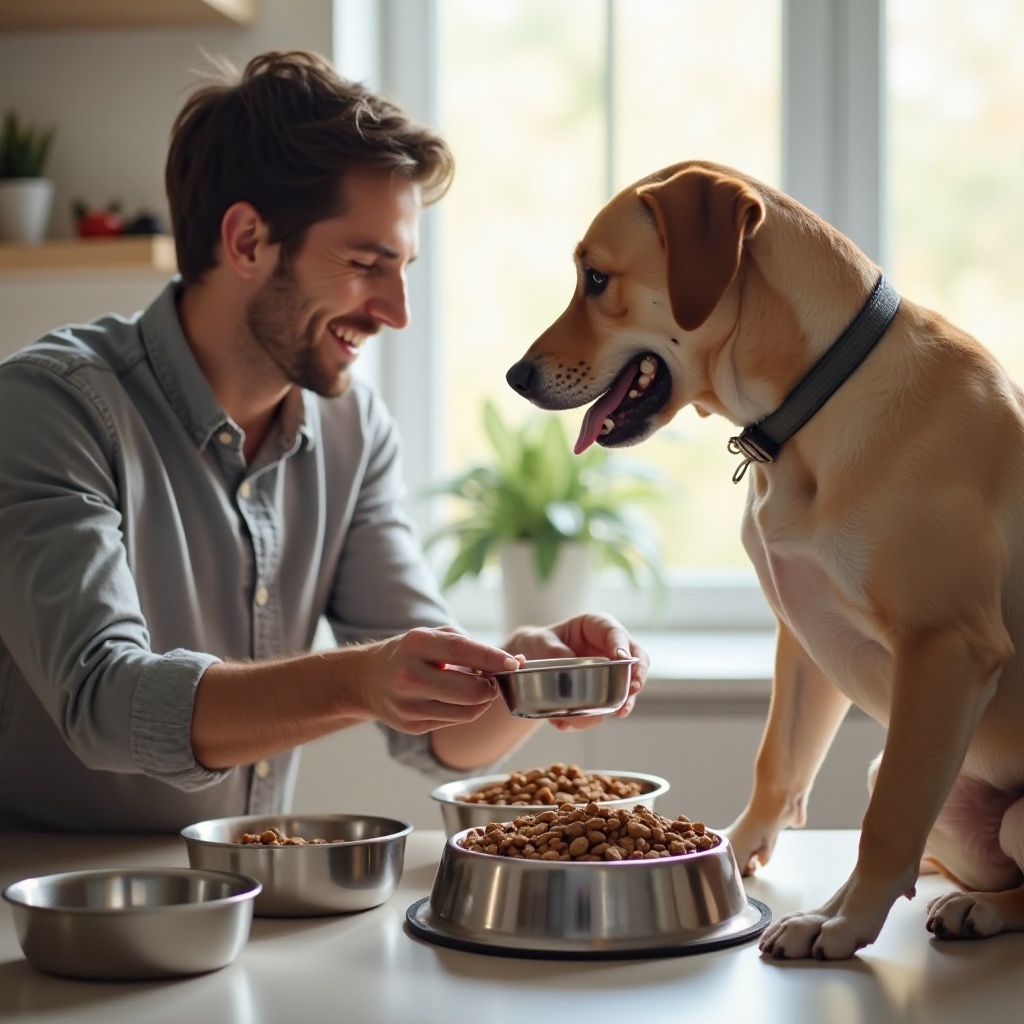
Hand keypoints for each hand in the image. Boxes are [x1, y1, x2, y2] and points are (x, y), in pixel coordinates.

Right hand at [355, 627, 520, 734]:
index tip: (515, 663)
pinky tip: (452, 698)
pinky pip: (454, 722)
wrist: (366, 679)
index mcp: (416, 644)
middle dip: (491, 687)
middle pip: (471, 691)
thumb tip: (516, 662)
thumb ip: (472, 647)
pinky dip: (463, 710)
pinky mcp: (411, 727)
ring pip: (468, 712)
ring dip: (481, 701)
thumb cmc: (411, 653)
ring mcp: (408, 705)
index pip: (462, 651)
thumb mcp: (434, 636)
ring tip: (474, 688)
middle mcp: (409, 675)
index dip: (493, 659)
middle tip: (492, 680)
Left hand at [503, 613, 649, 730]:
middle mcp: (609, 648)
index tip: (622, 657)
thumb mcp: (541, 642)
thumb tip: (570, 662)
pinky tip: (567, 723)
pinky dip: (590, 717)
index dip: (622, 645)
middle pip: (635, 660)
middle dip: (636, 678)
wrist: (530, 664)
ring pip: (626, 687)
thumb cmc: (540, 644)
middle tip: (631, 691)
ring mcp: (610, 672)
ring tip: (610, 714)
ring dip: (620, 703)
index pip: (616, 633)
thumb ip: (553, 650)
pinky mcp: (603, 693)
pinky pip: (606, 706)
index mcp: (597, 627)